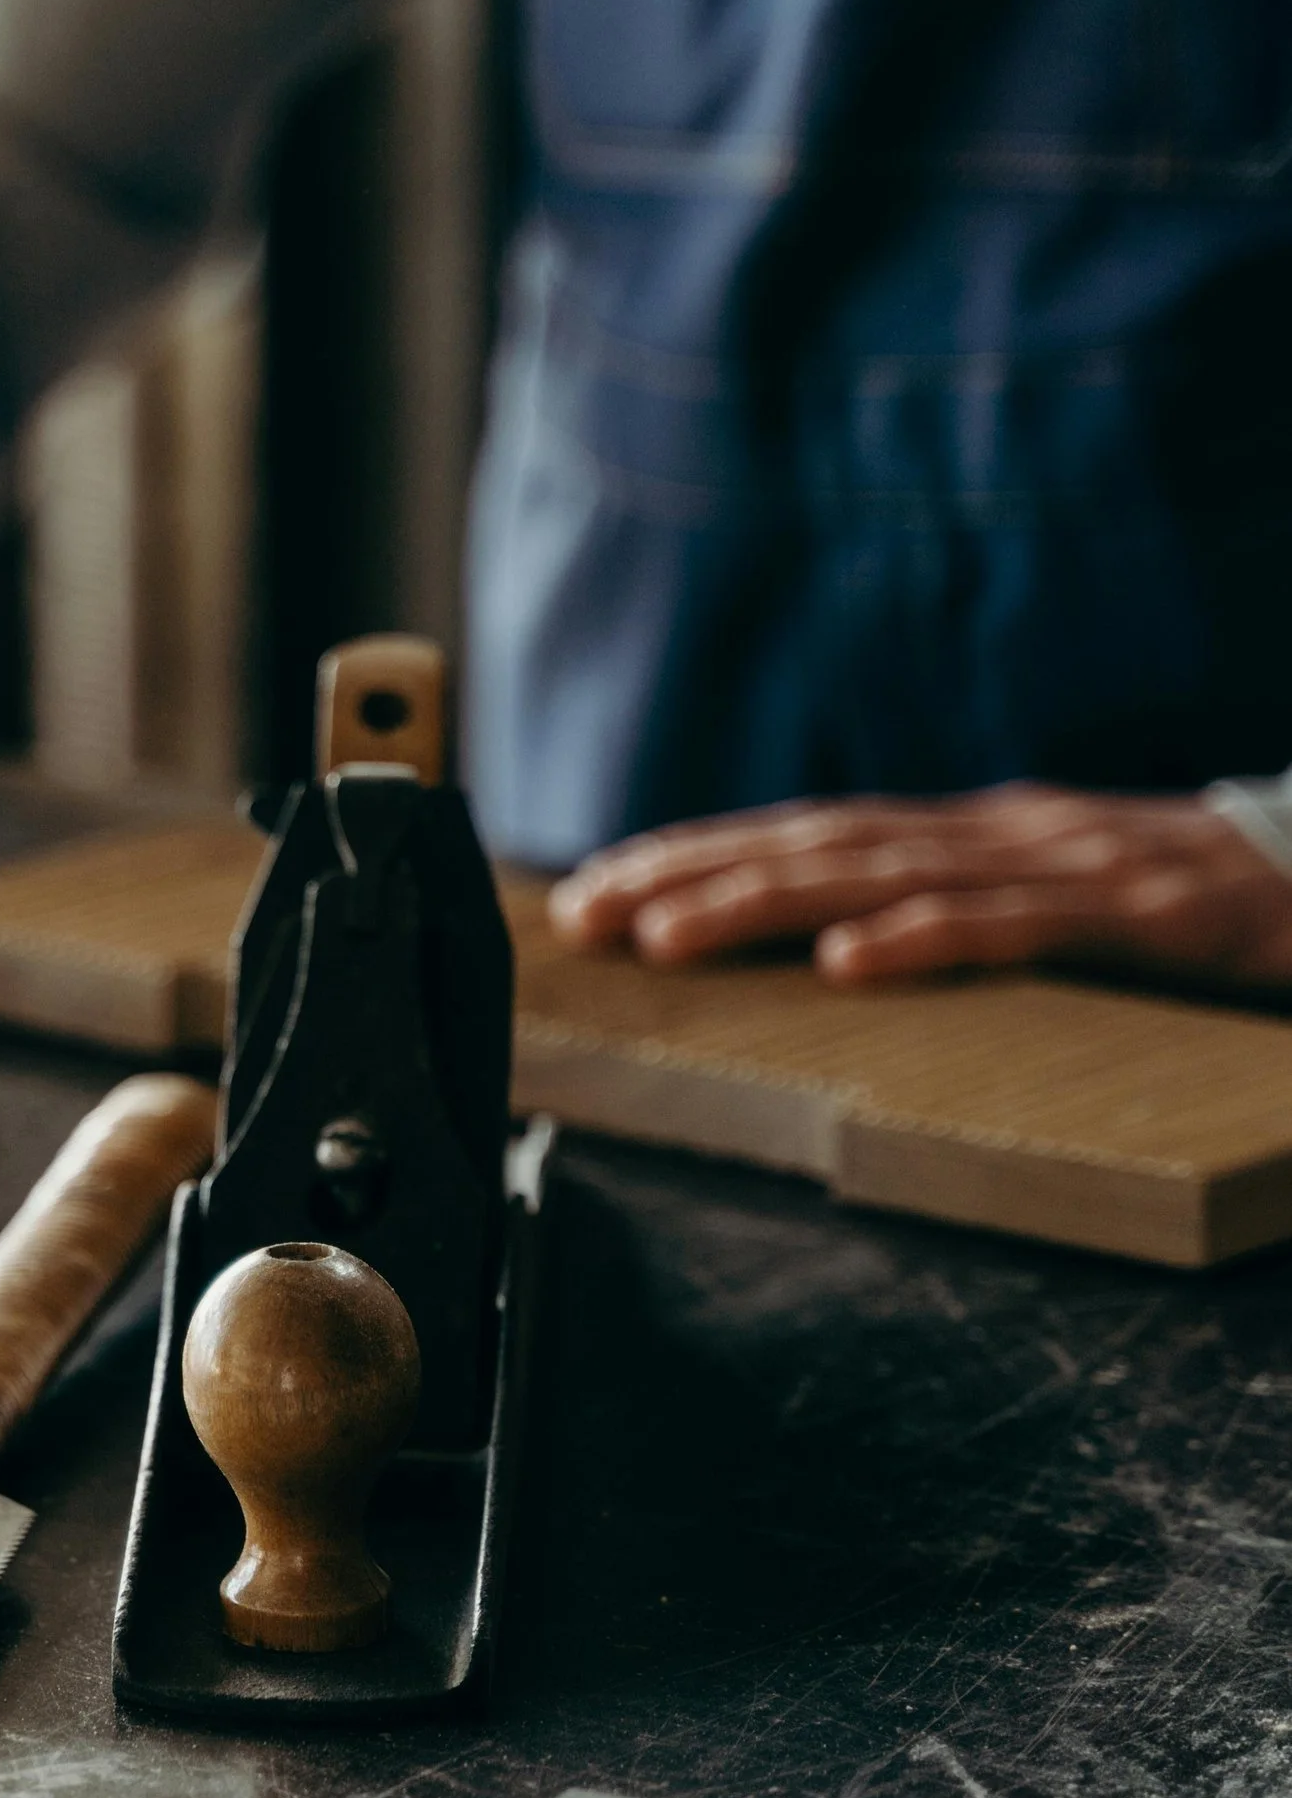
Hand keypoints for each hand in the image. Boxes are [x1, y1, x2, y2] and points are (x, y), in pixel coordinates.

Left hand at [550, 785, 1291, 991]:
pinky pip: (1020, 926)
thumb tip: (844, 952)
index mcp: (986, 840)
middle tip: (587, 911)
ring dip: (767, 901)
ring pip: (893, 875)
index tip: (594, 891)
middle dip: (697, 874)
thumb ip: (969, 922)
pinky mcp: (1147, 912)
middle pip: (825, 844)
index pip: (815, 838)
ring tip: (668, 934)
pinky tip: (849, 961)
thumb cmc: (1211, 923)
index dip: (701, 856)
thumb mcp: (1068, 916)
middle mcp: (1012, 835)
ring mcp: (1078, 866)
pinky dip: (927, 939)